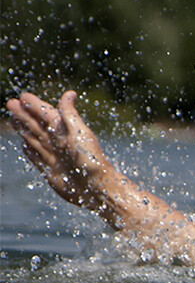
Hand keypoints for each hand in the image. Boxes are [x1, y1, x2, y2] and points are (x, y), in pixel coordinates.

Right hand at [7, 90, 134, 223]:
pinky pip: (36, 157)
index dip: (35, 105)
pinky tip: (24, 143)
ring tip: (13, 119)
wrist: (96, 188)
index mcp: (65, 132)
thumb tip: (70, 93)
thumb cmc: (90, 160)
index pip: (47, 114)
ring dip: (24, 129)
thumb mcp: (80, 133)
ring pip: (34, 138)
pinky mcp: (50, 171)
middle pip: (37, 125)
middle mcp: (59, 143)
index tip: (23, 96)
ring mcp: (54, 156)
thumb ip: (70, 115)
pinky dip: (29, 149)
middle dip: (24, 114)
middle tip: (11, 103)